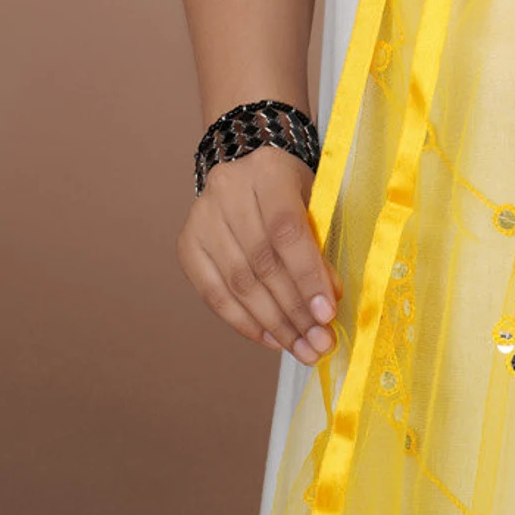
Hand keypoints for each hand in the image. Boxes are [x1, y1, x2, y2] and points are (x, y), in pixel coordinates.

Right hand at [176, 145, 340, 364]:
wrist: (247, 168)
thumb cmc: (290, 188)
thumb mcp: (313, 200)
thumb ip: (320, 243)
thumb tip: (327, 303)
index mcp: (267, 171)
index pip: (286, 230)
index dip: (307, 275)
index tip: (327, 313)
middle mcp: (227, 191)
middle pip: (262, 263)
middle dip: (294, 310)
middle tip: (318, 342)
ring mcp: (201, 217)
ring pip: (238, 284)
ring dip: (273, 324)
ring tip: (300, 347)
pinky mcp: (187, 244)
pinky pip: (214, 294)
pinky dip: (244, 322)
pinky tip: (270, 338)